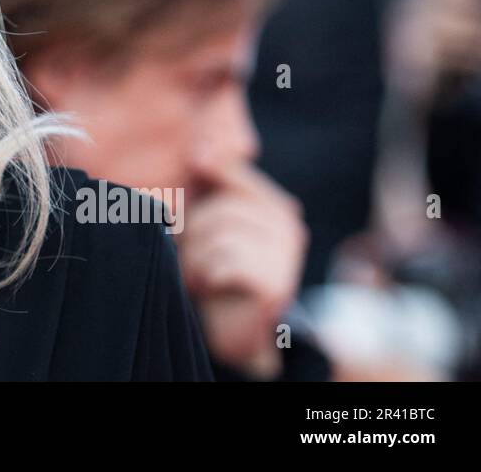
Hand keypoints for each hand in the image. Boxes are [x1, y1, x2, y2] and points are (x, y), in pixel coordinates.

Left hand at [176, 165, 307, 376]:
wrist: (232, 327)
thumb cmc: (213, 265)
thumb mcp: (209, 220)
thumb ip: (207, 187)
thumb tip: (201, 154)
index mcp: (275, 206)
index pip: (235, 172)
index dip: (208, 168)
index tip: (192, 163)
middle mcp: (288, 226)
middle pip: (222, 209)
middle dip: (195, 232)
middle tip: (193, 253)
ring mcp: (286, 257)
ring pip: (219, 236)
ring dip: (196, 258)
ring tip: (201, 273)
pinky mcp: (275, 286)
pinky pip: (224, 265)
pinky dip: (206, 276)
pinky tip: (211, 286)